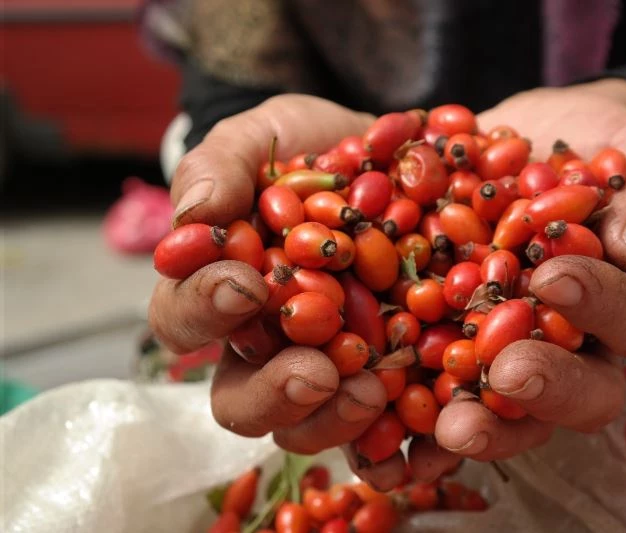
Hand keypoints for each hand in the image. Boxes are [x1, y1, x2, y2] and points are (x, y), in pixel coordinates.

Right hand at [147, 95, 390, 452]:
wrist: (390, 156)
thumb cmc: (310, 148)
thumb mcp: (264, 137)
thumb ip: (221, 165)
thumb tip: (196, 215)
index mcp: (220, 288)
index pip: (184, 316)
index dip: (205, 308)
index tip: (245, 284)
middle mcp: (266, 340)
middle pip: (240, 396)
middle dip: (271, 391)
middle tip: (312, 373)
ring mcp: (325, 362)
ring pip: (306, 422)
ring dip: (334, 417)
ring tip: (373, 390)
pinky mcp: (384, 371)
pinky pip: (381, 423)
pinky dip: (395, 429)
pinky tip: (417, 417)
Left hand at [351, 80, 625, 488]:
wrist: (540, 142)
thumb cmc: (602, 150)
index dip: (598, 307)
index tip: (554, 281)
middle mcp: (577, 344)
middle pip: (579, 390)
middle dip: (544, 386)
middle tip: (508, 374)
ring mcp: (515, 350)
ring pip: (509, 408)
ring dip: (480, 425)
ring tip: (444, 431)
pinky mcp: (457, 342)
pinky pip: (440, 389)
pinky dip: (415, 416)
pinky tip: (388, 439)